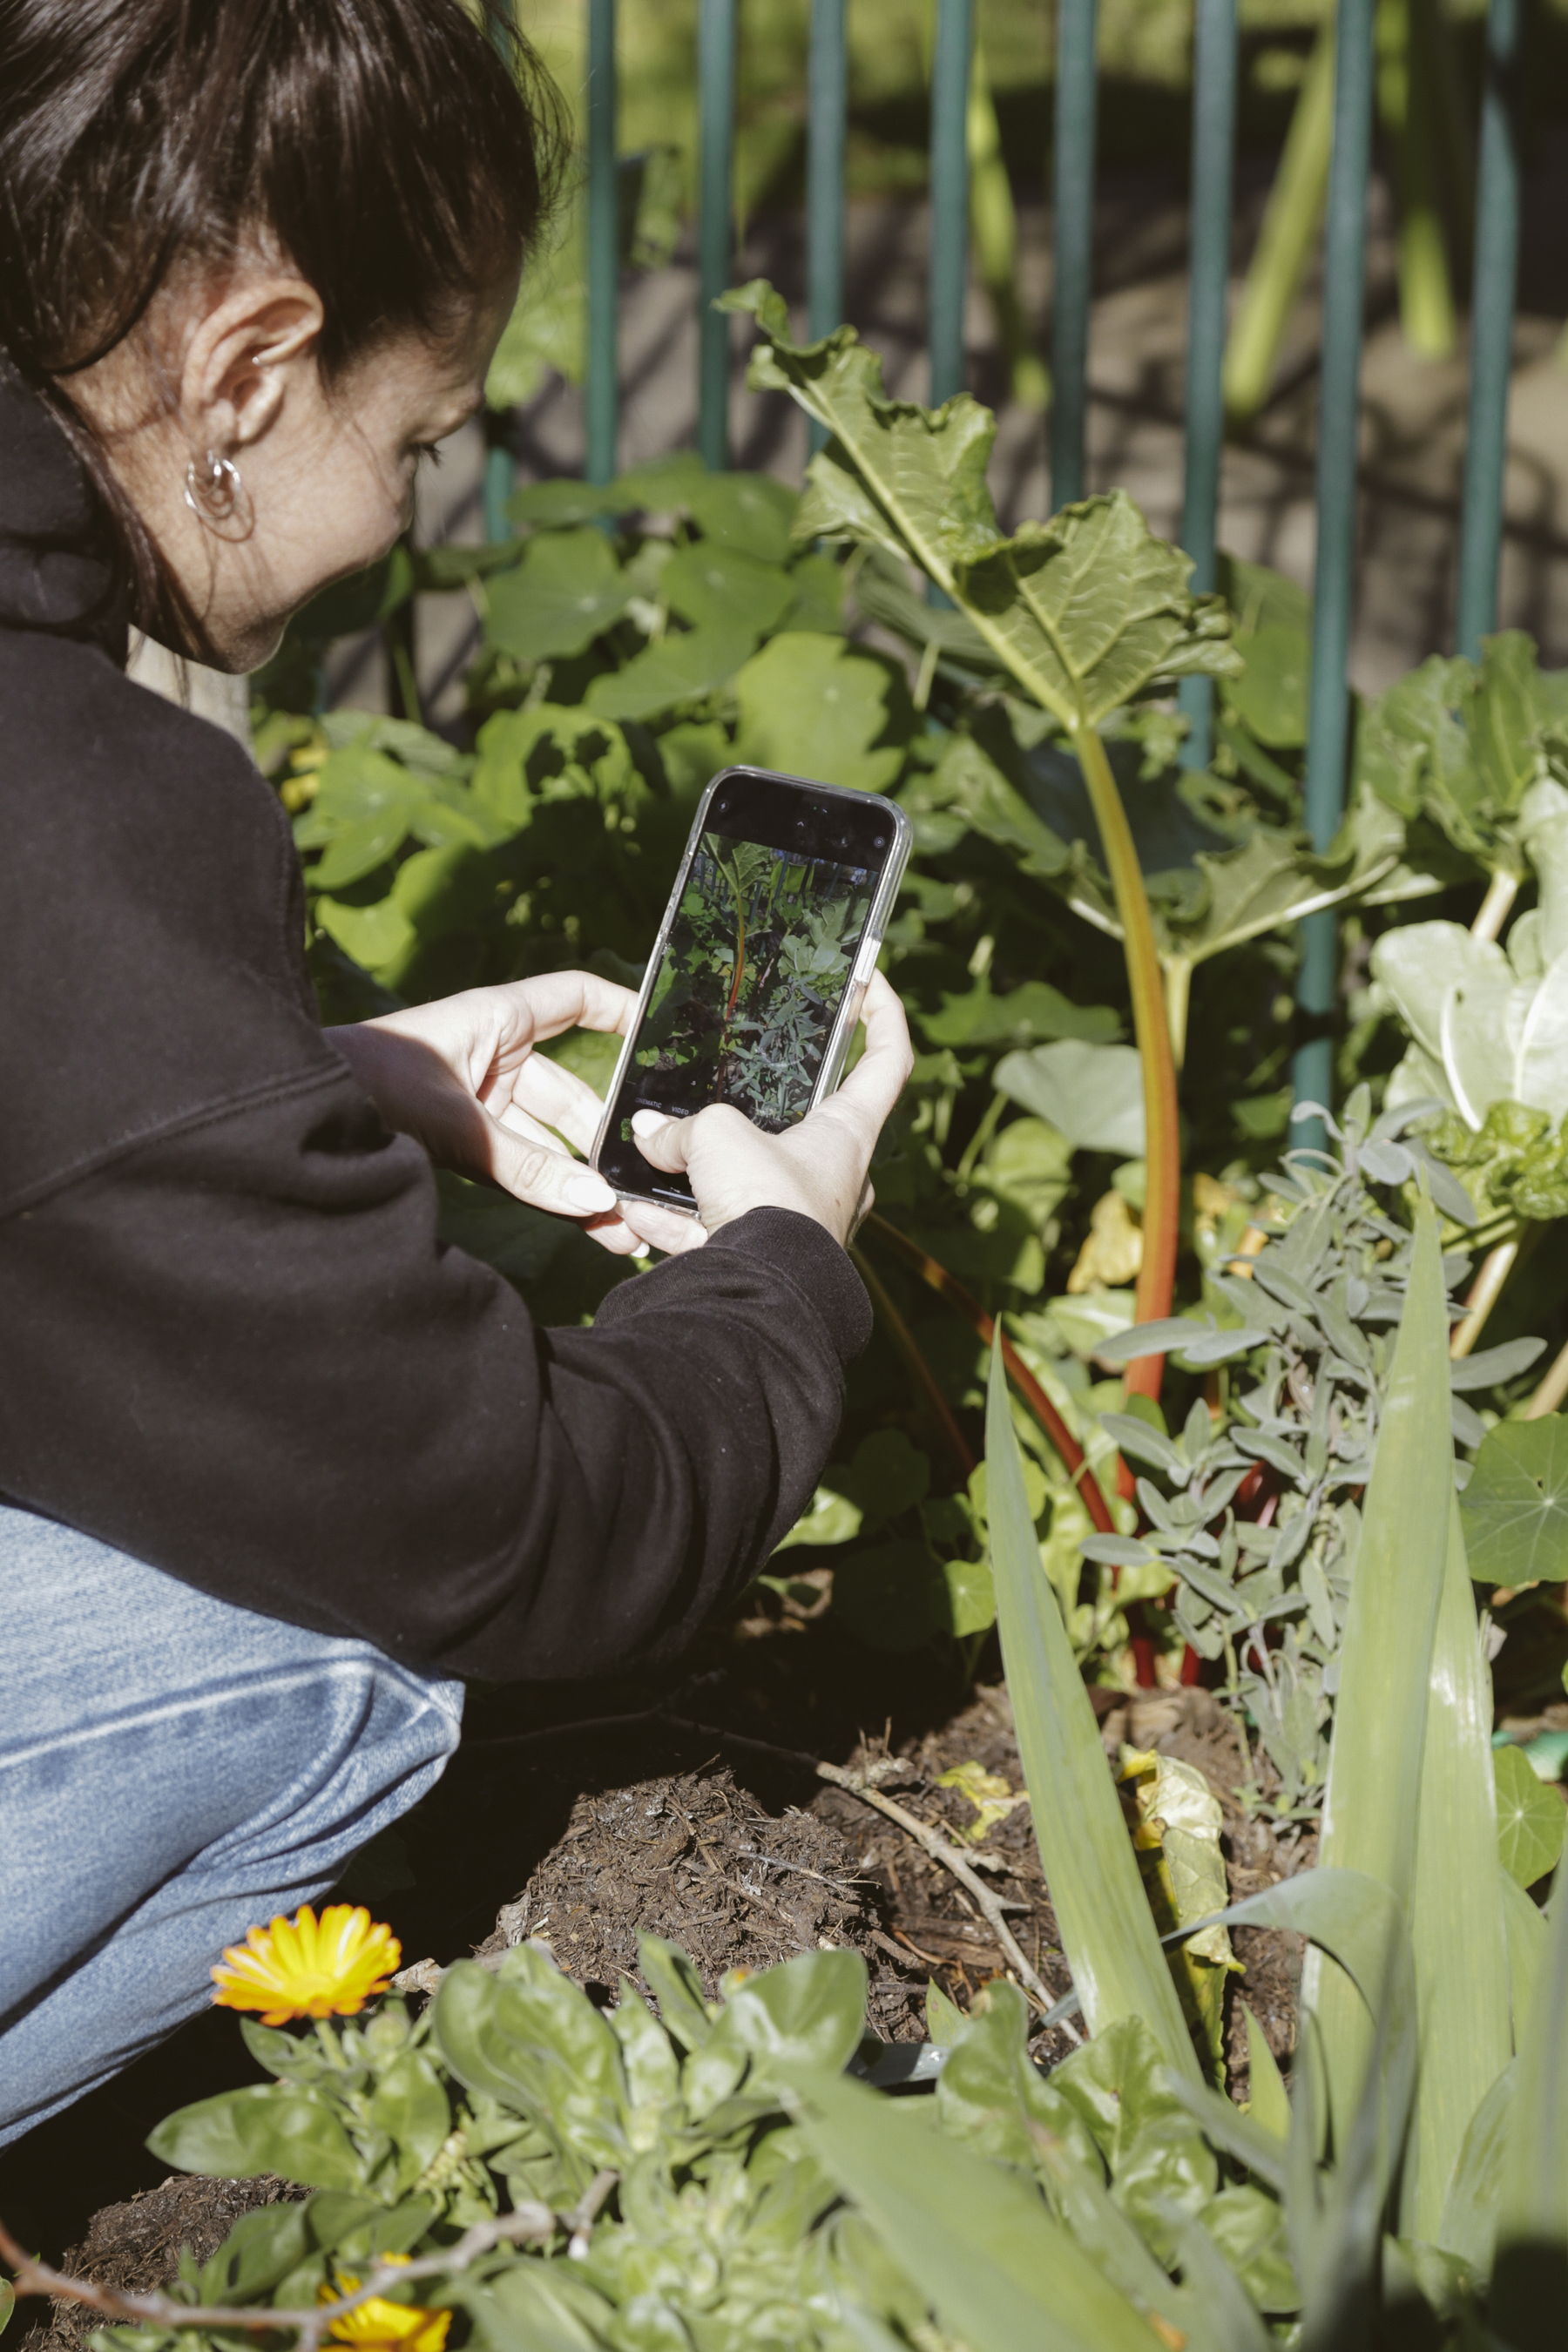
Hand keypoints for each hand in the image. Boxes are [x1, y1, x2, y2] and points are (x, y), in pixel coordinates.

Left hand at [327, 972, 692, 1258]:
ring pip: (548, 1138)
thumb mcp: (457, 1125)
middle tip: (643, 1180)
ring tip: (621, 1225)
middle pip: (572, 1091)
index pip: (577, 1000)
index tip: (667, 1040)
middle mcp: (494, 1054)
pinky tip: (584, 1224)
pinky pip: (521, 1166)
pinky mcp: (463, 1142)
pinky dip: (548, 1192)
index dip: (622, 1012)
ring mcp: (479, 1100)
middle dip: (606, 1139)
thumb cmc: (366, 1083)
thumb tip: (596, 1200)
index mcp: (497, 1018)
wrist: (291, 1113)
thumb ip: (528, 1167)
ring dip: (581, 1180)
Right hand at [627, 971, 913, 1250]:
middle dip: (747, 1114)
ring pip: (743, 1183)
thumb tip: (649, 1135)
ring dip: (695, 1174)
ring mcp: (799, 1221)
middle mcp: (834, 1177)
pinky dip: (675, 1220)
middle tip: (711, 1095)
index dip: (885, 1016)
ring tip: (649, 1159)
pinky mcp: (764, 1259)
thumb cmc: (765, 1203)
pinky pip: (714, 1229)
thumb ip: (683, 1126)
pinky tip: (634, 1211)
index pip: (887, 1061)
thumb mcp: (717, 1136)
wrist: (758, 1298)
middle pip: (801, 1126)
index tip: (871, 983)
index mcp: (849, 1134)